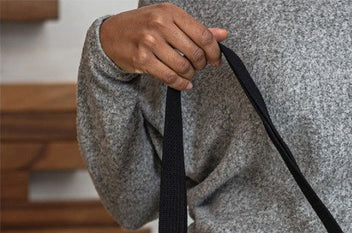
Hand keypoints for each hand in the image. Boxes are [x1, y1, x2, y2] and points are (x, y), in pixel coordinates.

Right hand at [99, 2, 227, 89]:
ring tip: (187, 74)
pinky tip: (183, 83)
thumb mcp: (169, 21)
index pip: (203, 35)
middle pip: (196, 53)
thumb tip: (223, 34)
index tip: (216, 60)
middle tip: (197, 67)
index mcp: (170, 12)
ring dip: (190, 75)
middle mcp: (160, 24)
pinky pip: (170, 77)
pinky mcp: (142, 58)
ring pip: (184, 67)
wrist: (112, 35)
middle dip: (201, 65)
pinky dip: (180, 84)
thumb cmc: (143, 27)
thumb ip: (196, 29)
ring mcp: (150, 41)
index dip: (214, 52)